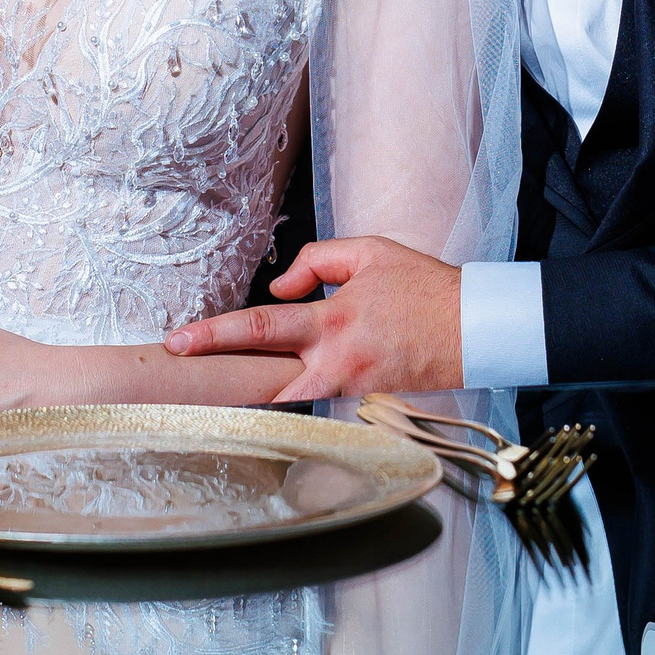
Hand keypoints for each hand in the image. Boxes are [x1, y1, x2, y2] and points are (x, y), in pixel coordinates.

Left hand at [163, 238, 461, 400]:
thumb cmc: (426, 288)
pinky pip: (320, 401)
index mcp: (333, 317)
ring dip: (254, 393)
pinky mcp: (366, 402)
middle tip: (177, 374)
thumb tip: (279, 289)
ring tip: (219, 386)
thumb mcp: (370, 252)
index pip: (260, 326)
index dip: (215, 335)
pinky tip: (275, 392)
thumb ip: (317, 262)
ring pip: (288, 396)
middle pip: (262, 371)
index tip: (180, 342)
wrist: (476, 328)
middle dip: (215, 376)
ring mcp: (351, 387)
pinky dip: (296, 397)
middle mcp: (336, 359)